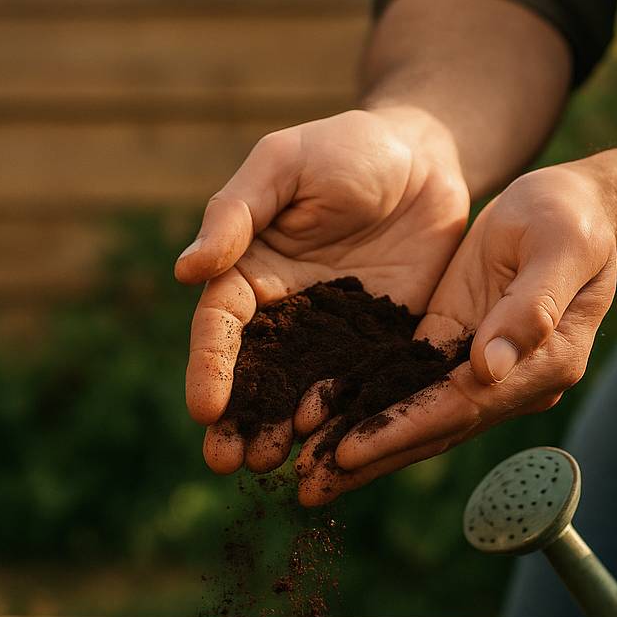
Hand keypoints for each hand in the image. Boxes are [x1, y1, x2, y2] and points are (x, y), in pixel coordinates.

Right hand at [178, 107, 469, 474]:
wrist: (429, 156)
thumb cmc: (346, 148)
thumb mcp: (284, 163)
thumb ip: (236, 212)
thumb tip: (187, 271)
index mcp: (248, 272)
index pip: (220, 328)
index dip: (209, 368)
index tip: (204, 408)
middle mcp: (283, 315)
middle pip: (251, 376)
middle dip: (235, 420)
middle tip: (227, 462)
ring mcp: (332, 337)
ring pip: (298, 394)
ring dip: (280, 432)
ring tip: (268, 468)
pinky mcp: (380, 346)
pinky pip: (359, 390)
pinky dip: (344, 422)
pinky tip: (334, 453)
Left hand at [294, 163, 616, 504]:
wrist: (575, 206)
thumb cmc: (572, 216)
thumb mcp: (561, 245)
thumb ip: (533, 305)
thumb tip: (492, 367)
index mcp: (543, 363)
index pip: (463, 406)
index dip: (404, 428)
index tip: (350, 450)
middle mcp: (510, 383)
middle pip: (433, 430)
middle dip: (371, 458)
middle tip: (310, 489)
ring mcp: (478, 373)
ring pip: (414, 420)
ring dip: (361, 449)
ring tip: (306, 478)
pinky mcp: (448, 350)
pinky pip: (403, 389)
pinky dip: (364, 412)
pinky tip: (320, 429)